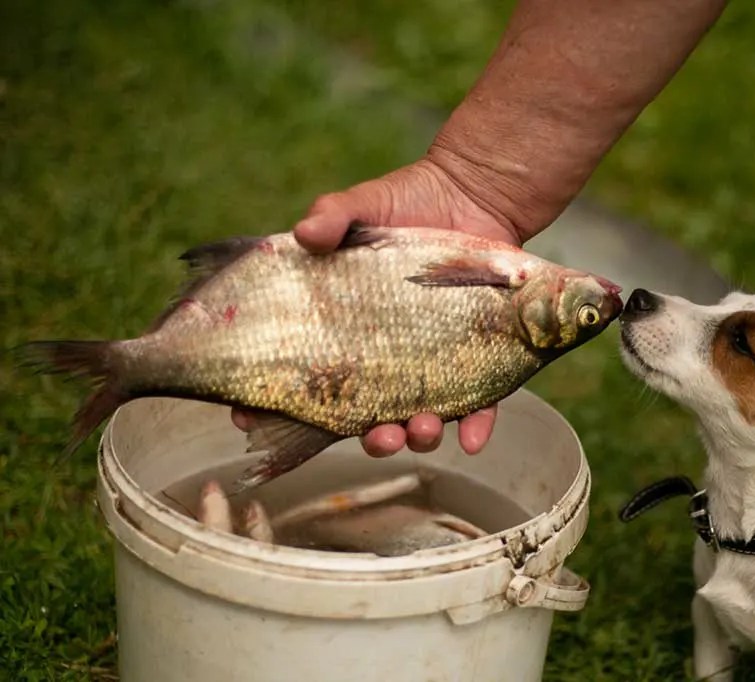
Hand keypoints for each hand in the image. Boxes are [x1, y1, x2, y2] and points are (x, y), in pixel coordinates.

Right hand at [231, 157, 522, 457]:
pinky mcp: (478, 359)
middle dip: (371, 437)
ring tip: (420, 430)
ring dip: (418, 437)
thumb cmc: (407, 205)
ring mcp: (432, 364)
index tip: (253, 419)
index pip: (304, 379)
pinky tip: (470, 440)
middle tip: (376, 436)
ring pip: (420, 420)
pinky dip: (475, 427)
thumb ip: (334, 217)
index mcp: (346, 332)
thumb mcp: (364, 206)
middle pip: (368, 417)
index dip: (275, 405)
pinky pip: (479, 406)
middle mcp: (386, 360)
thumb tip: (306, 233)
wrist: (472, 195)